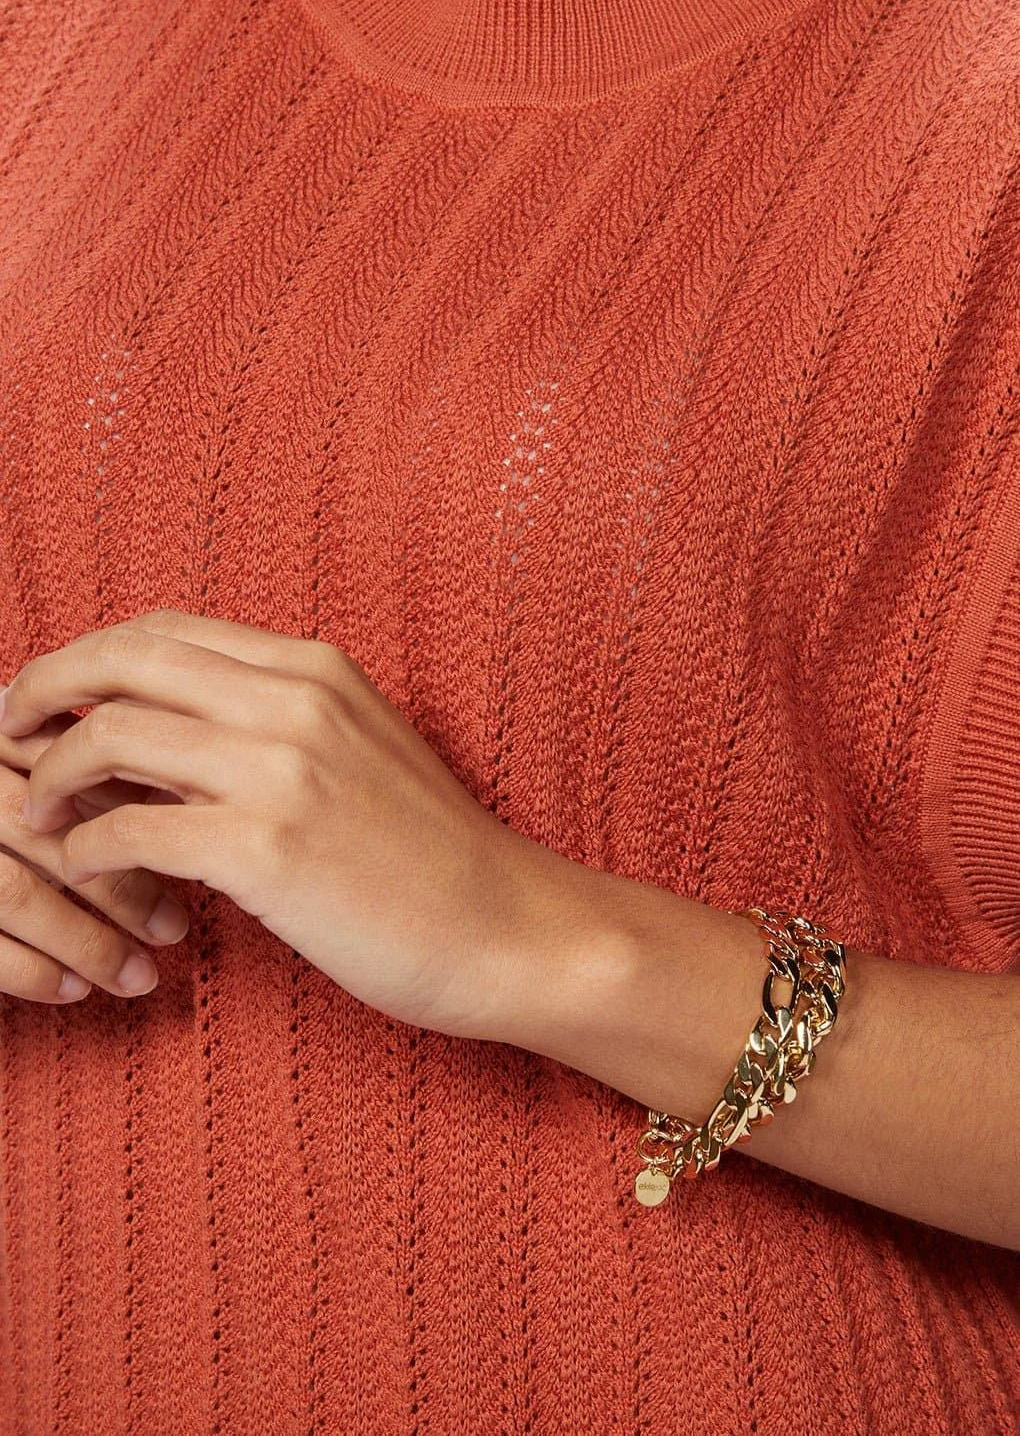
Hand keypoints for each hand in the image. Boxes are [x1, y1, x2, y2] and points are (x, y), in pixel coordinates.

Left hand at [0, 610, 542, 1038]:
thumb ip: (275, 722)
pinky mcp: (266, 849)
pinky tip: (85, 866)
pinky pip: (130, 830)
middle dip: (41, 688)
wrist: (505, 926)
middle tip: (4, 730)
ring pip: (113, 735)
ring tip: (32, 809)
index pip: (164, 629)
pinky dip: (85, 848)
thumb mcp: (360, 750)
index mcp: (314, 667)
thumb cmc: (430, 853)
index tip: (48, 694)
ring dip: (49, 773)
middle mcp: (294, 699)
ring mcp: (281, 770)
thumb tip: (174, 729)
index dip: (86, 656)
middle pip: (124, 658)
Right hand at [0, 730, 188, 1002]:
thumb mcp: (10, 764)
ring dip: (88, 942)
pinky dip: (30, 971)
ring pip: (14, 894)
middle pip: (50, 833)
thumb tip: (173, 790)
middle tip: (176, 930)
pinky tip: (74, 990)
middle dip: (123, 887)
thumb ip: (71, 765)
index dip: (134, 813)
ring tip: (139, 977)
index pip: (70, 769)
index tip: (192, 850)